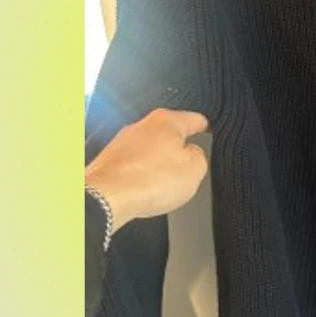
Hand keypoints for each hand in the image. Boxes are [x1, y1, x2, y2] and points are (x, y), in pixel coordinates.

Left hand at [84, 108, 209, 233]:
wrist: (108, 198)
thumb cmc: (148, 181)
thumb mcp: (195, 169)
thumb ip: (199, 157)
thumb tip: (192, 155)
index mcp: (166, 121)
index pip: (194, 119)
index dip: (205, 126)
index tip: (207, 128)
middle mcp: (141, 126)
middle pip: (168, 136)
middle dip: (178, 152)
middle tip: (187, 170)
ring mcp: (122, 142)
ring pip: (149, 152)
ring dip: (157, 167)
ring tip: (161, 186)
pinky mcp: (108, 161)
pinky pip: (133, 167)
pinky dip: (140, 177)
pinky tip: (143, 190)